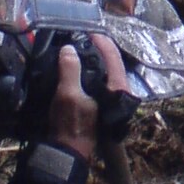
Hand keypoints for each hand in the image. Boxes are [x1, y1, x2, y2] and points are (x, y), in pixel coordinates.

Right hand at [45, 35, 125, 158]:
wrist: (65, 153)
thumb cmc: (70, 124)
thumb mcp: (68, 95)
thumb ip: (70, 70)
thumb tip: (69, 49)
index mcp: (117, 87)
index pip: (113, 56)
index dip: (101, 41)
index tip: (87, 31)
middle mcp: (117, 91)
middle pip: (109, 62)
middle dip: (95, 48)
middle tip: (80, 36)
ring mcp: (107, 97)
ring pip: (101, 71)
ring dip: (89, 58)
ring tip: (75, 47)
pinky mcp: (97, 102)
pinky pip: (94, 80)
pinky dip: (84, 70)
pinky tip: (72, 65)